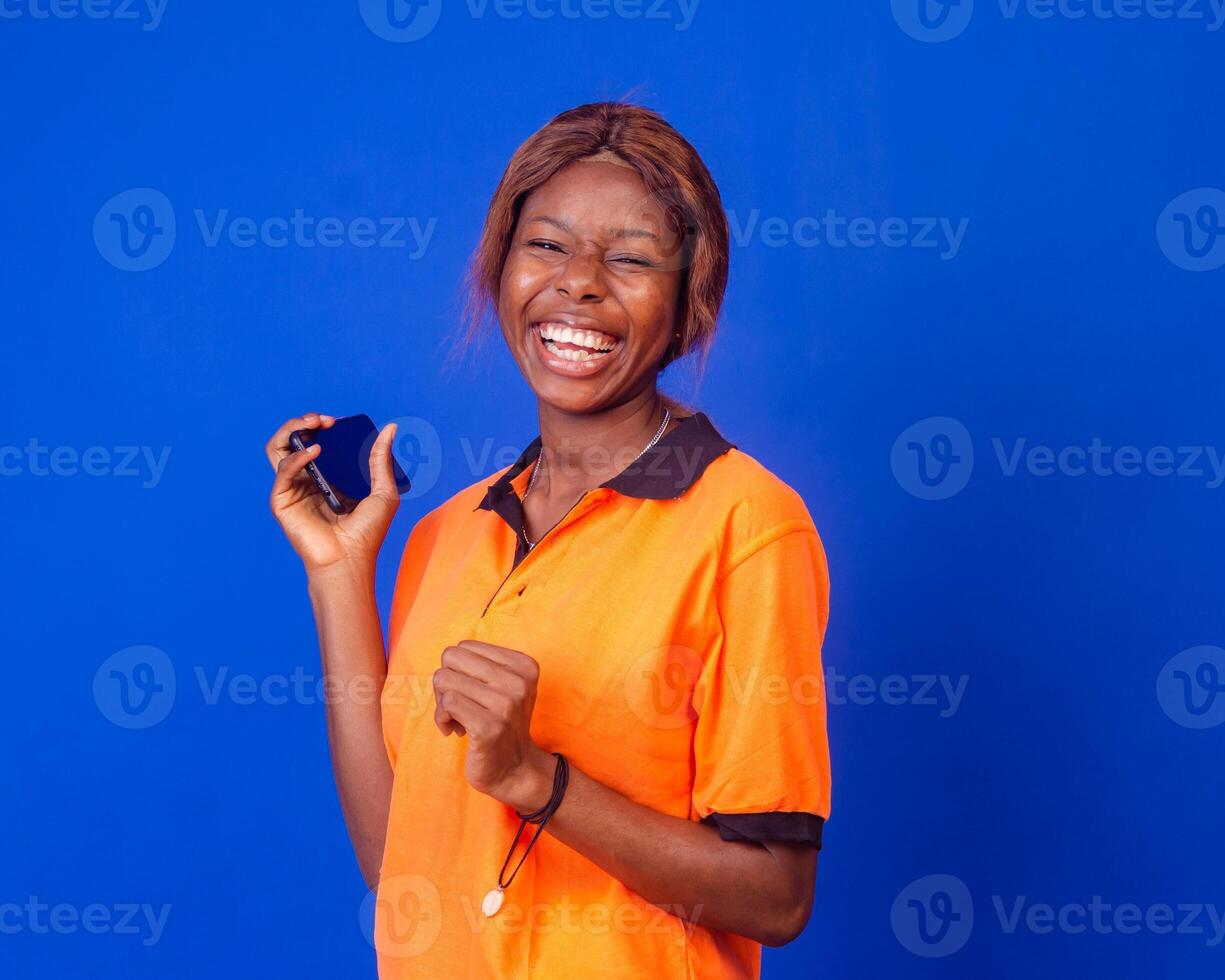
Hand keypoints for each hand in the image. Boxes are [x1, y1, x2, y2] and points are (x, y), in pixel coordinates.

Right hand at [265, 412, 400, 573]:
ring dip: (292, 429)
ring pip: (278, 448)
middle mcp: (306, 480)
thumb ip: (382, 459)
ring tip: (313, 423)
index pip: (315, 440)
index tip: (338, 422)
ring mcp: (292, 489)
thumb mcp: (384, 491)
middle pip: (292, 440)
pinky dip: (297, 456)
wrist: (350, 559)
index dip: (322, 426)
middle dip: (304, 422)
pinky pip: (282, 470)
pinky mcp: (282, 501)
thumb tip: (390, 428)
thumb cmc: (367, 533)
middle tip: (325, 419)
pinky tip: (315, 451)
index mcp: (327, 477)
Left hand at [432, 641, 554, 812]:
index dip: (457, 670)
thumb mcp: (501, 687)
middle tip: (458, 705)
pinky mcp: (489, 726)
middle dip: (446, 681)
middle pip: (451, 658)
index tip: (469, 692)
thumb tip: (445, 658)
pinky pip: (447, 704)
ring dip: (442, 703)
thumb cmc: (499, 723)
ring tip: (458, 719)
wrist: (515, 770)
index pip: (464, 646)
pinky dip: (441, 718)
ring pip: (444, 679)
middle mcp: (518, 681)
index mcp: (523, 664)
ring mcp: (505, 704)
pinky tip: (453, 730)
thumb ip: (477, 666)